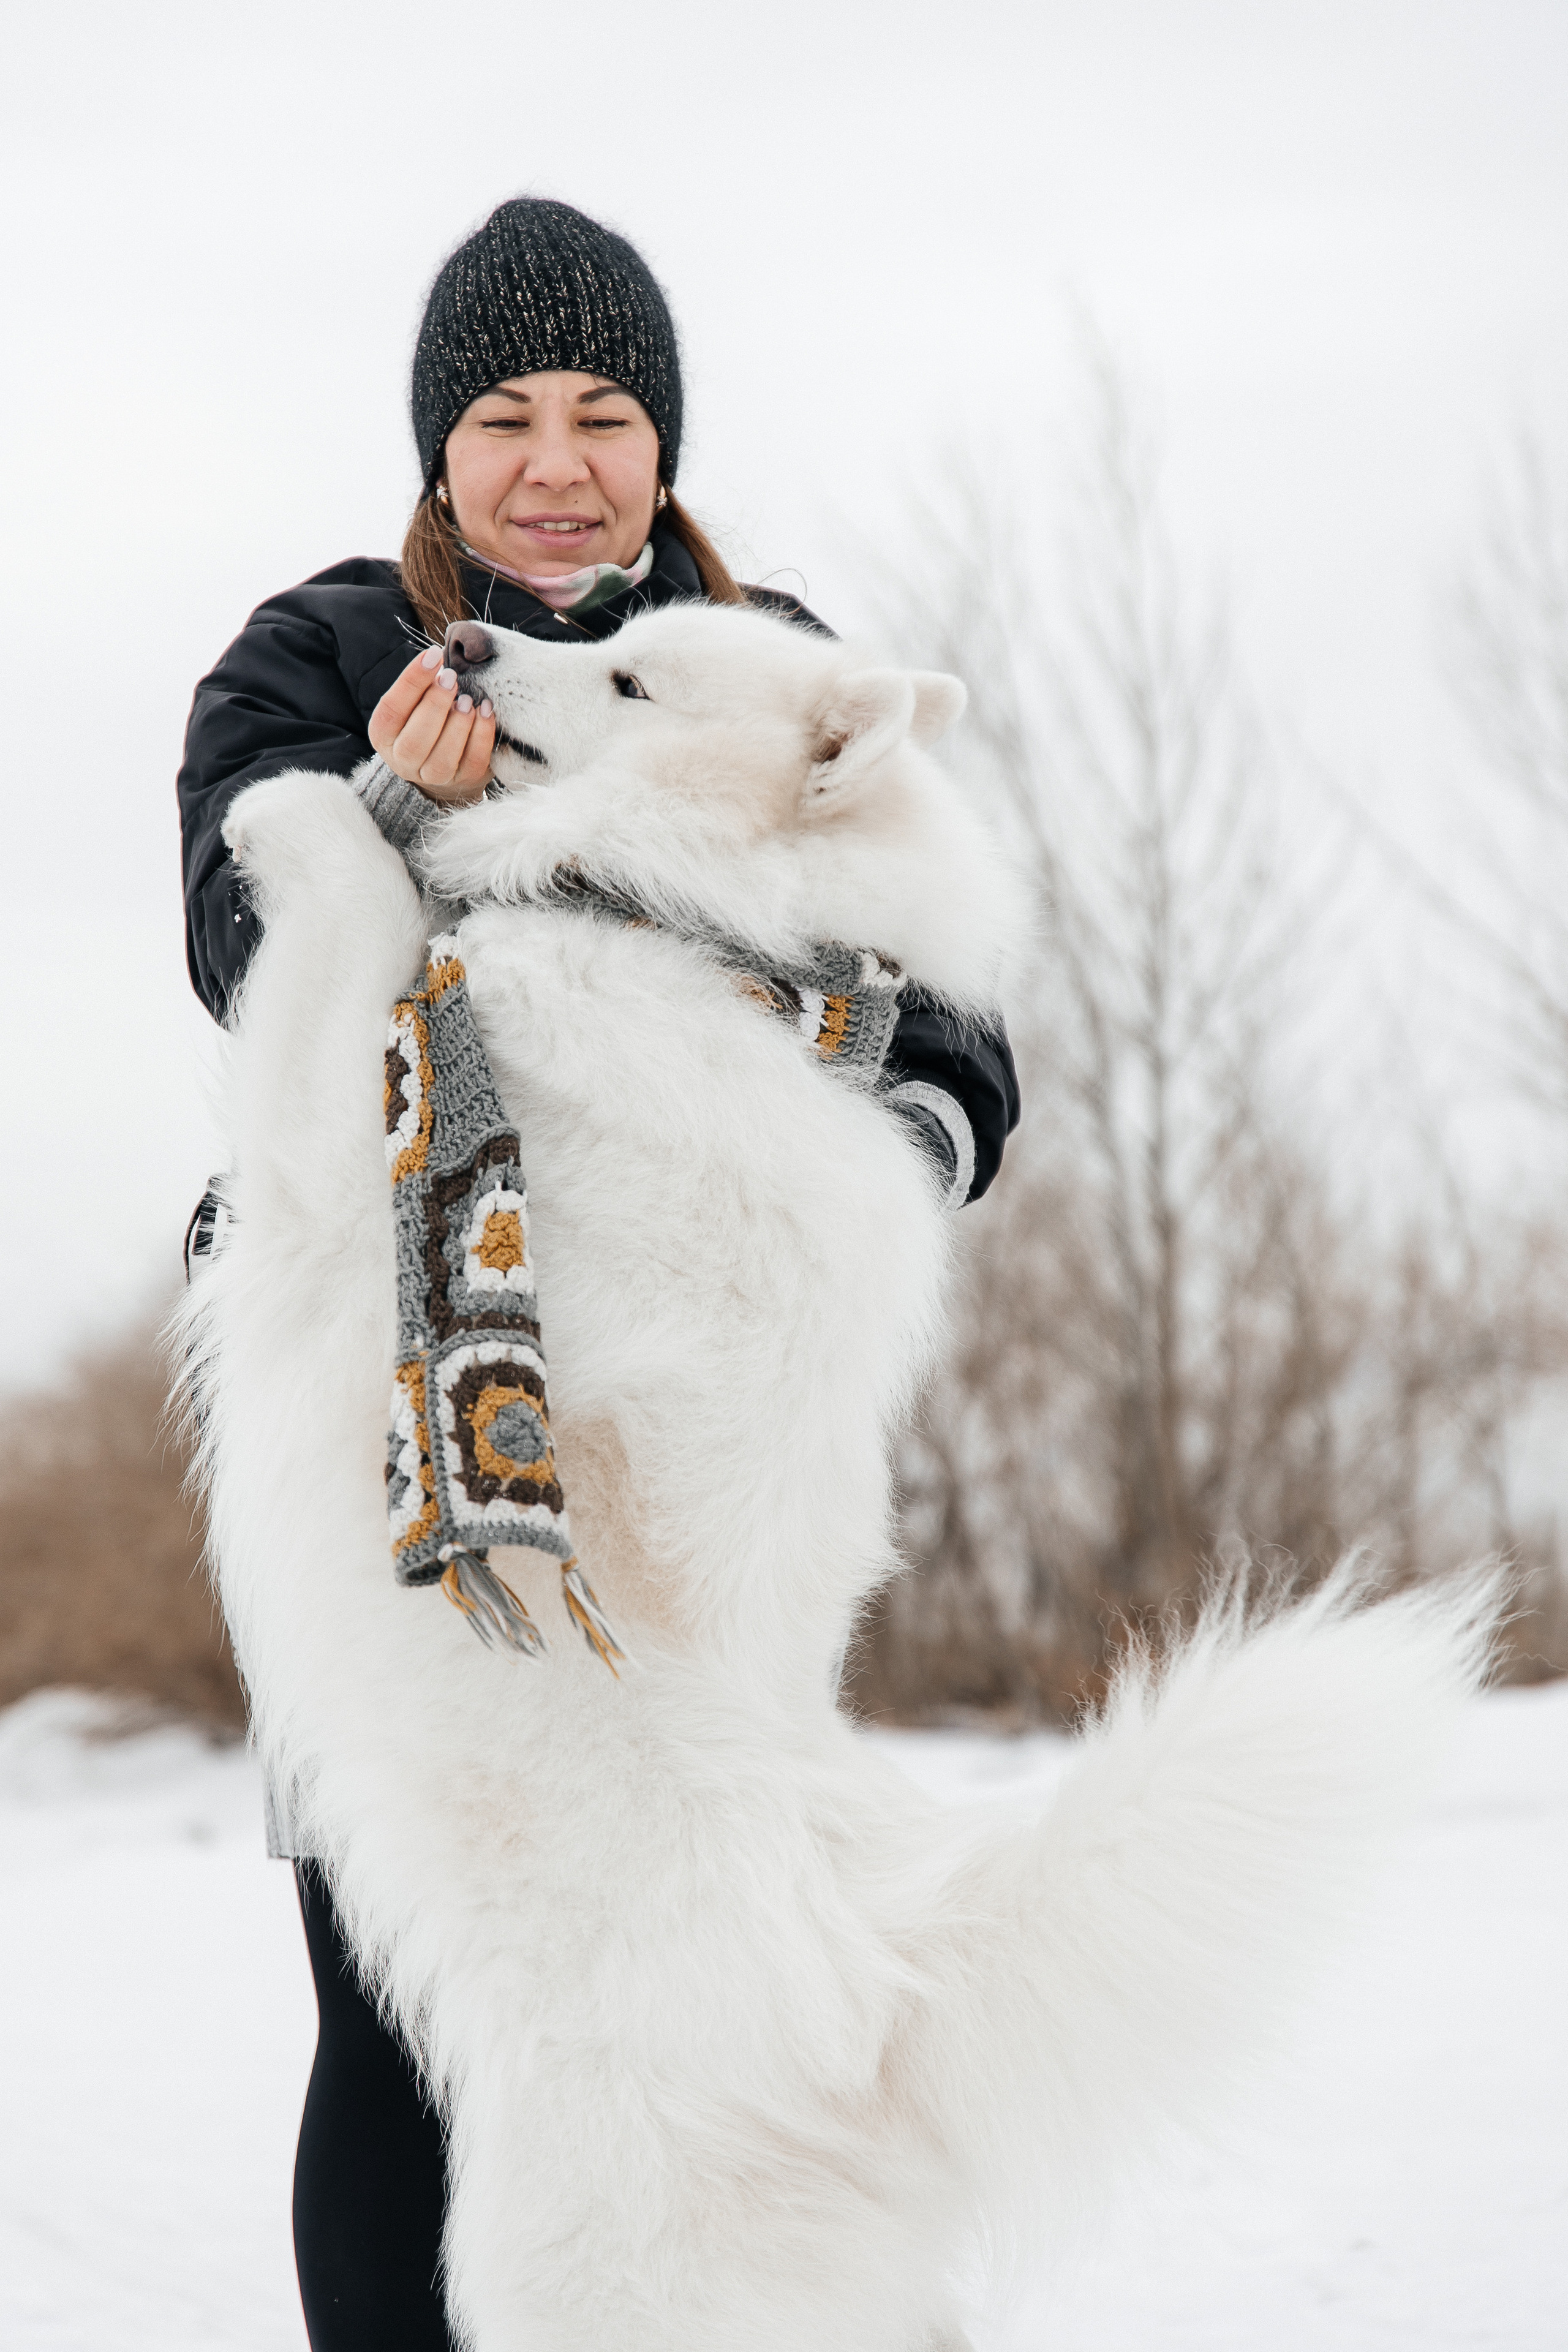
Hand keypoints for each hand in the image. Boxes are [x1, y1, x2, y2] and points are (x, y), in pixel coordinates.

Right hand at [369, 647, 495, 803]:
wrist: (445, 762)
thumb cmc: (426, 719)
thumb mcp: (415, 701)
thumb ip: (422, 684)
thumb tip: (437, 658)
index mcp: (384, 734)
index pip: (392, 708)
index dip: (412, 681)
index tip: (433, 655)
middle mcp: (403, 760)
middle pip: (414, 740)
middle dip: (435, 705)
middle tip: (451, 679)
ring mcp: (433, 777)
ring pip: (442, 757)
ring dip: (458, 724)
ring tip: (467, 700)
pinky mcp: (463, 780)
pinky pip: (473, 761)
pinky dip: (481, 735)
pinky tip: (485, 711)